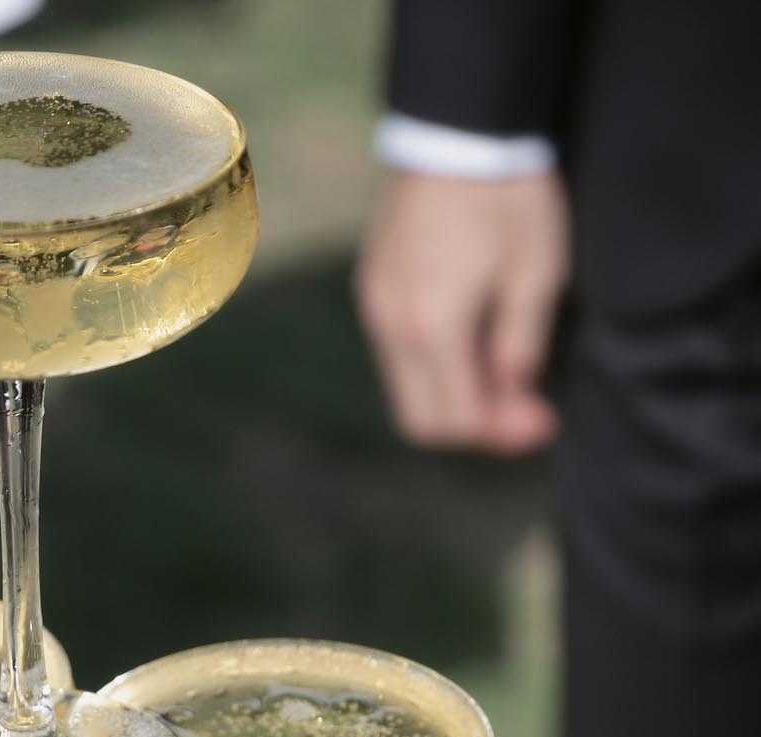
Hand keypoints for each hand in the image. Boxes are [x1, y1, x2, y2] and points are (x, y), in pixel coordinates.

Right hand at [356, 169, 569, 453]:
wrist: (455, 125)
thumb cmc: (506, 195)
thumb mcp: (535, 273)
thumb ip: (521, 348)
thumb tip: (513, 397)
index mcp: (433, 328)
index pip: (457, 420)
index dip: (503, 433)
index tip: (543, 421)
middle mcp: (392, 328)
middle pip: (421, 422)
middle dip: (472, 426)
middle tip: (521, 408)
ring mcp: (375, 307)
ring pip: (406, 390)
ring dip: (452, 395)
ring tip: (500, 367)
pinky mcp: (373, 288)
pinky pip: (398, 353)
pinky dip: (433, 364)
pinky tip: (470, 336)